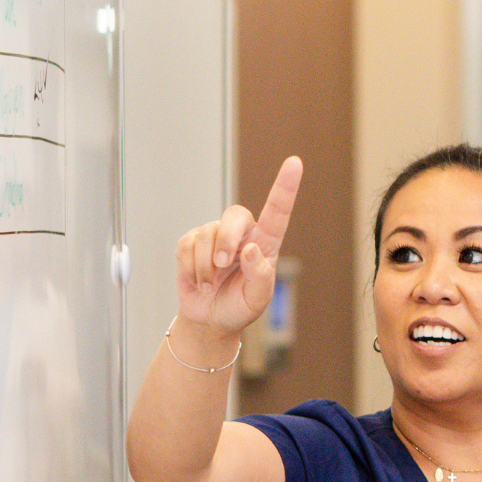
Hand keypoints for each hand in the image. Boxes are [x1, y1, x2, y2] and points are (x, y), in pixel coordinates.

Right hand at [174, 157, 300, 334]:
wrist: (210, 319)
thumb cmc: (239, 306)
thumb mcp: (256, 299)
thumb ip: (259, 276)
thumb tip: (250, 249)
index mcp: (265, 243)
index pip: (277, 211)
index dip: (285, 187)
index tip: (295, 162)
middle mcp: (241, 234)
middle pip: (235, 215)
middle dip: (226, 239)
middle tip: (223, 265)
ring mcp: (215, 235)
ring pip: (207, 235)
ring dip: (206, 267)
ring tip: (211, 284)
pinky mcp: (191, 242)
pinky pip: (187, 246)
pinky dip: (191, 269)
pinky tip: (198, 280)